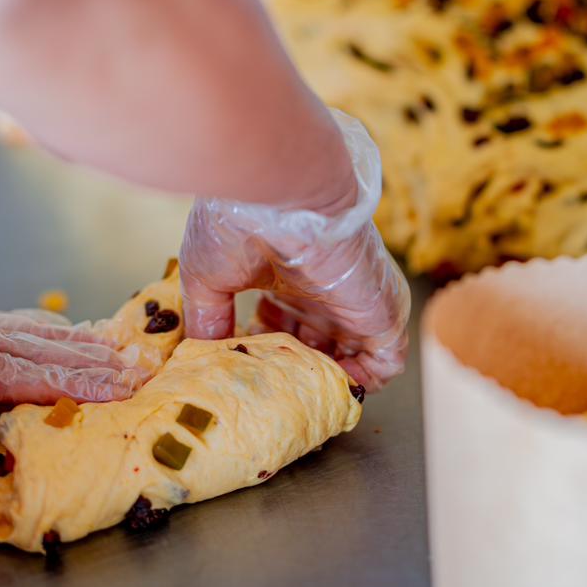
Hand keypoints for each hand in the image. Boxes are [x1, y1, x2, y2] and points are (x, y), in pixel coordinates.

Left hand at [0, 294, 142, 454]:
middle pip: (24, 345)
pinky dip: (35, 328)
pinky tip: (53, 331)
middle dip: (86, 360)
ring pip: (14, 329)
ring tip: (116, 349)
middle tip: (140, 369)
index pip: (7, 371)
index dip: (67, 383)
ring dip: (70, 342)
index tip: (117, 389)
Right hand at [180, 110, 410, 391]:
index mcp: (291, 273)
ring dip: (329, 379)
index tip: (250, 366)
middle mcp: (326, 287)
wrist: (278, 189)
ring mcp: (355, 300)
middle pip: (323, 341)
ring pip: (354, 355)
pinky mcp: (381, 311)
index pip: (290, 320)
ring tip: (298, 396)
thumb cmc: (237, 220)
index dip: (272, 348)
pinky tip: (331, 390)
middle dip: (300, 369)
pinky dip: (364, 381)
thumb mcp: (208, 276)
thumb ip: (208, 317)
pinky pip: (386, 361)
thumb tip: (200, 355)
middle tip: (275, 388)